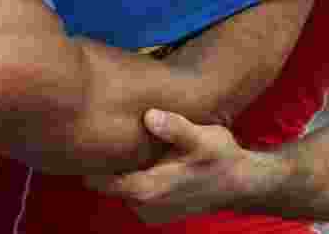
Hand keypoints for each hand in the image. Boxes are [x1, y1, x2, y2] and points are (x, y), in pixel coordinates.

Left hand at [85, 109, 254, 223]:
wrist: (242, 183)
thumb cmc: (221, 157)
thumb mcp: (202, 137)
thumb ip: (175, 128)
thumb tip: (150, 116)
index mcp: (146, 189)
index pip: (99, 180)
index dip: (90, 159)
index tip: (86, 135)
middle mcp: (142, 206)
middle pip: (107, 183)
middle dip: (107, 161)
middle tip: (104, 129)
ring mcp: (149, 212)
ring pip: (122, 188)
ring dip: (124, 168)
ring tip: (125, 140)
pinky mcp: (157, 212)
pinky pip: (135, 192)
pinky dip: (136, 177)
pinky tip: (146, 157)